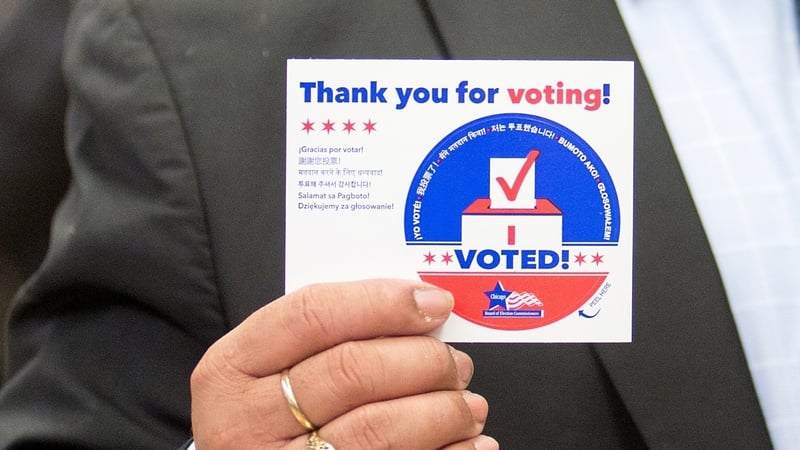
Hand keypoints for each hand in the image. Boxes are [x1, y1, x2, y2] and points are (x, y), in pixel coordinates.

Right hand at [189, 279, 497, 449]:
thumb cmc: (267, 417)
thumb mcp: (267, 370)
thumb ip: (324, 337)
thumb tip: (416, 311)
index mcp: (231, 369)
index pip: (312, 315)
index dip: (382, 302)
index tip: (433, 301)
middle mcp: (245, 421)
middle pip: (351, 371)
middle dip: (421, 360)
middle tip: (454, 362)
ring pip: (376, 428)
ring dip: (440, 411)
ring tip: (466, 404)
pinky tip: (467, 443)